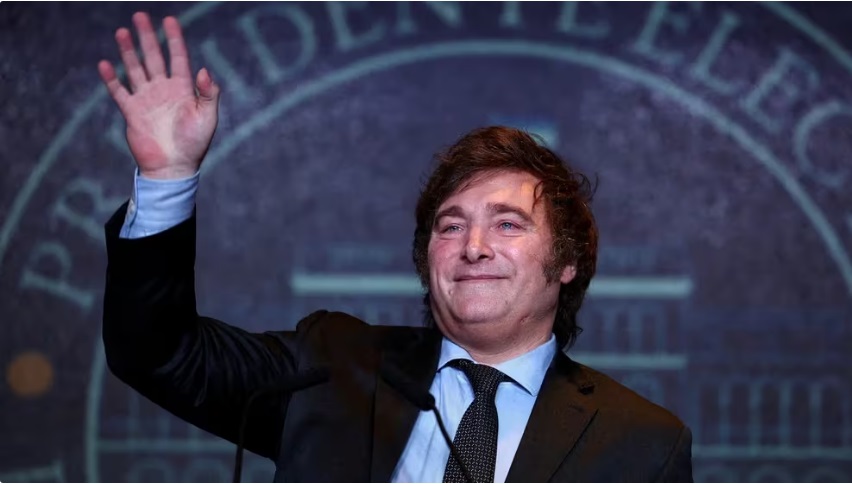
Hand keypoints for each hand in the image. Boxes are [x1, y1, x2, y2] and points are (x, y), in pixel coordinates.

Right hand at [98, 12, 218, 179]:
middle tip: (140, 16)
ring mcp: (146, 99)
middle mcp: (163, 90)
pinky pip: (119, 91)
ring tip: (122, 32)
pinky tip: (105, 64)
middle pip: (154, 58)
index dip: (174, 39)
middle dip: (147, 37)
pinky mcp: (132, 112)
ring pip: (135, 69)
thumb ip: (209, 93)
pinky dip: (111, 79)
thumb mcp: (208, 117)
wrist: (173, 167)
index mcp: (183, 89)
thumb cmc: (195, 143)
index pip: (178, 58)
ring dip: (128, 51)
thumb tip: (204, 69)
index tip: (170, 20)